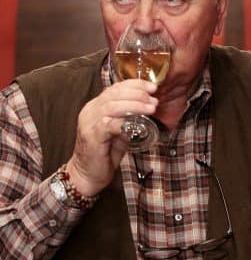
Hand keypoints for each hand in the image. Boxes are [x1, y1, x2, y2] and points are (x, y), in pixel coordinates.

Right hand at [65, 80, 157, 195]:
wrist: (88, 174)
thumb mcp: (120, 131)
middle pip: (114, 94)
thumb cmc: (105, 152)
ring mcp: (89, 122)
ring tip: (151, 108)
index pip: (115, 88)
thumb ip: (130, 119)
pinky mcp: (92, 136)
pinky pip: (108, 124)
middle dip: (137, 94)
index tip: (152, 87)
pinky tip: (137, 124)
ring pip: (112, 106)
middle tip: (153, 99)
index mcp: (96, 106)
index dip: (135, 85)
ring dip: (134, 105)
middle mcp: (91, 111)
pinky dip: (124, 122)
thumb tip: (148, 108)